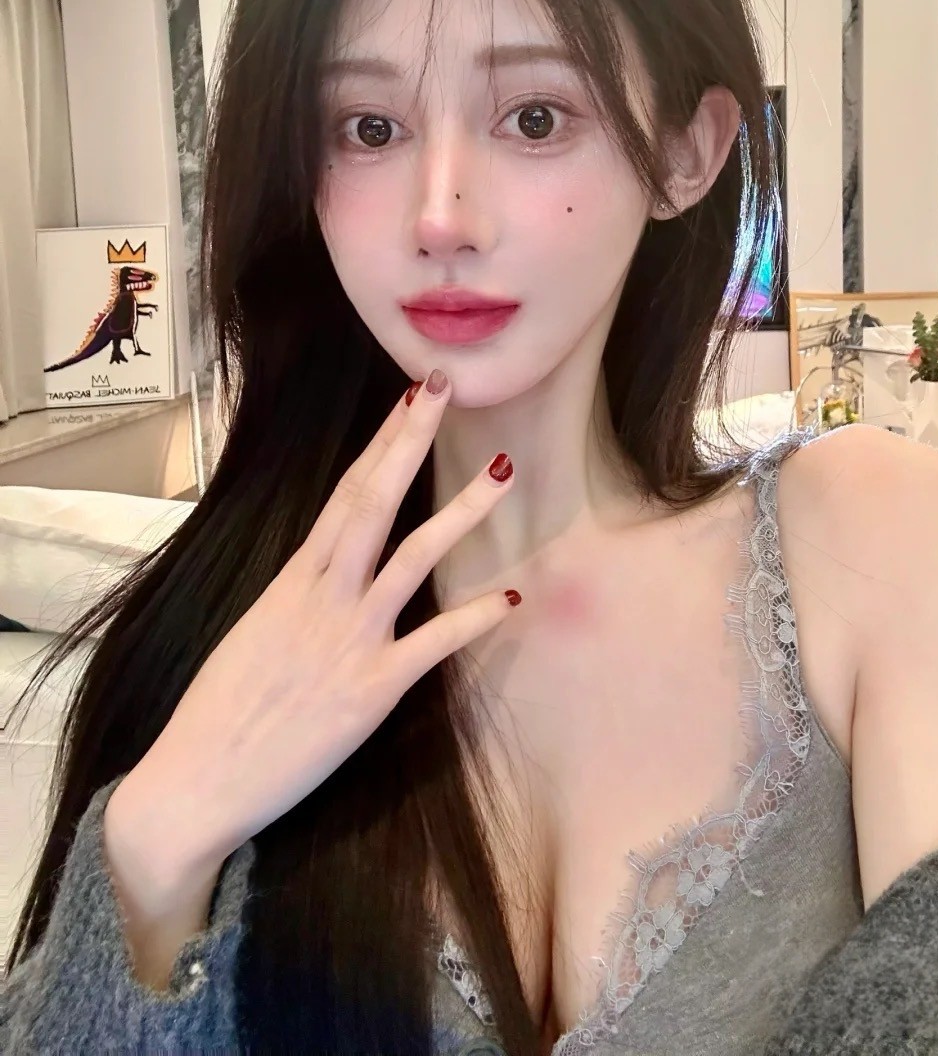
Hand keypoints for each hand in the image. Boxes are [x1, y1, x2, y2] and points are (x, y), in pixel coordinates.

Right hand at [113, 370, 517, 868]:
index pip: (345, 493)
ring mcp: (348, 639)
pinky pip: (431, 645)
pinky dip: (473, 619)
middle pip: (373, 501)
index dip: (381, 442)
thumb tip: (330, 571)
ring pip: (411, 557)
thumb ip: (298, 598)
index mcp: (292, 580)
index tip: (410, 398)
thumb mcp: (256, 634)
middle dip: (410, 441)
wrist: (193, 783)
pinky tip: (511, 598)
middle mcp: (322, 596)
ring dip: (460, 512)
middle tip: (445, 387)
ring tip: (503, 472)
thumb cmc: (219, 713)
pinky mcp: (370, 691)